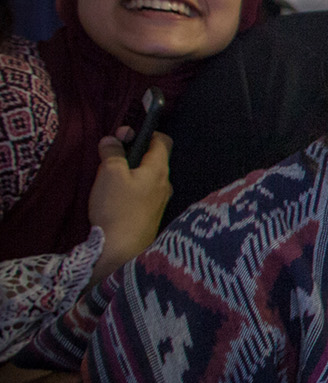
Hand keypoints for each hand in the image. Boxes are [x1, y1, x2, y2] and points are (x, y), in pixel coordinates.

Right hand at [89, 129, 170, 280]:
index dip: (146, 133)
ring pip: (145, 177)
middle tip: (110, 155)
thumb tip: (112, 140)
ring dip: (127, 171)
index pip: (163, 141)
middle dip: (131, 152)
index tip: (125, 135)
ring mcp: (159, 201)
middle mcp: (165, 184)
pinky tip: (113, 196)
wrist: (122, 249)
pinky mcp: (149, 215)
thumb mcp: (110, 172)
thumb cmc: (118, 208)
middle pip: (152, 158)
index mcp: (159, 169)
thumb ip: (112, 152)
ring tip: (107, 177)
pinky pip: (141, 193)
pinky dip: (128, 188)